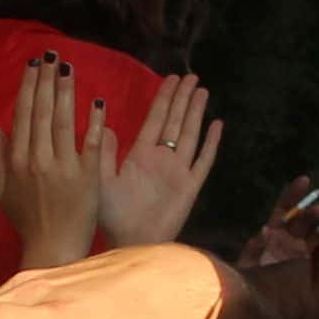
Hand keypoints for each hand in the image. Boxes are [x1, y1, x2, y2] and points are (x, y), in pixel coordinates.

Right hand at [0, 57, 104, 272]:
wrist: (53, 249)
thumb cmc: (27, 221)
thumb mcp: (2, 192)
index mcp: (17, 161)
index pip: (23, 115)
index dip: (28, 86)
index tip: (33, 64)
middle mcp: (38, 160)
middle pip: (41, 111)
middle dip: (46, 79)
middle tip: (52, 55)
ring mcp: (64, 167)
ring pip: (63, 121)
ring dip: (66, 91)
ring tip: (69, 67)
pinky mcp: (88, 177)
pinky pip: (91, 143)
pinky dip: (94, 122)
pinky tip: (98, 102)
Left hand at [97, 72, 225, 249]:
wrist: (130, 242)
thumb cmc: (113, 216)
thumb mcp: (101, 180)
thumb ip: (104, 153)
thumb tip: (104, 124)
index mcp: (141, 154)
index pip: (155, 119)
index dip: (164, 98)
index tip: (171, 78)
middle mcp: (162, 158)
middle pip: (175, 121)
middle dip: (182, 98)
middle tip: (191, 76)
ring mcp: (178, 171)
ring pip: (189, 134)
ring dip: (196, 113)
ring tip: (202, 91)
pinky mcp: (190, 186)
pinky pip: (203, 161)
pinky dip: (211, 143)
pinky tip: (217, 125)